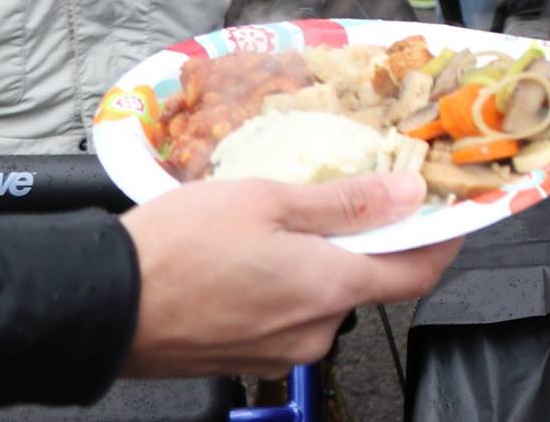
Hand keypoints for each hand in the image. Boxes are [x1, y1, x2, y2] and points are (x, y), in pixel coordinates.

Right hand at [122, 173, 461, 377]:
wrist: (100, 305)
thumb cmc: (176, 248)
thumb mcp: (268, 200)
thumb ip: (346, 201)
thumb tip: (408, 193)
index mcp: (331, 288)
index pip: (418, 273)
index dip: (441, 241)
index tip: (449, 214)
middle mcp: (315, 331)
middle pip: (368, 281)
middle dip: (365, 240)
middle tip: (346, 195)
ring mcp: (280, 351)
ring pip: (324, 297)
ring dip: (319, 260)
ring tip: (283, 220)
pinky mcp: (247, 357)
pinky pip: (287, 315)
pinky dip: (286, 283)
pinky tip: (253, 254)